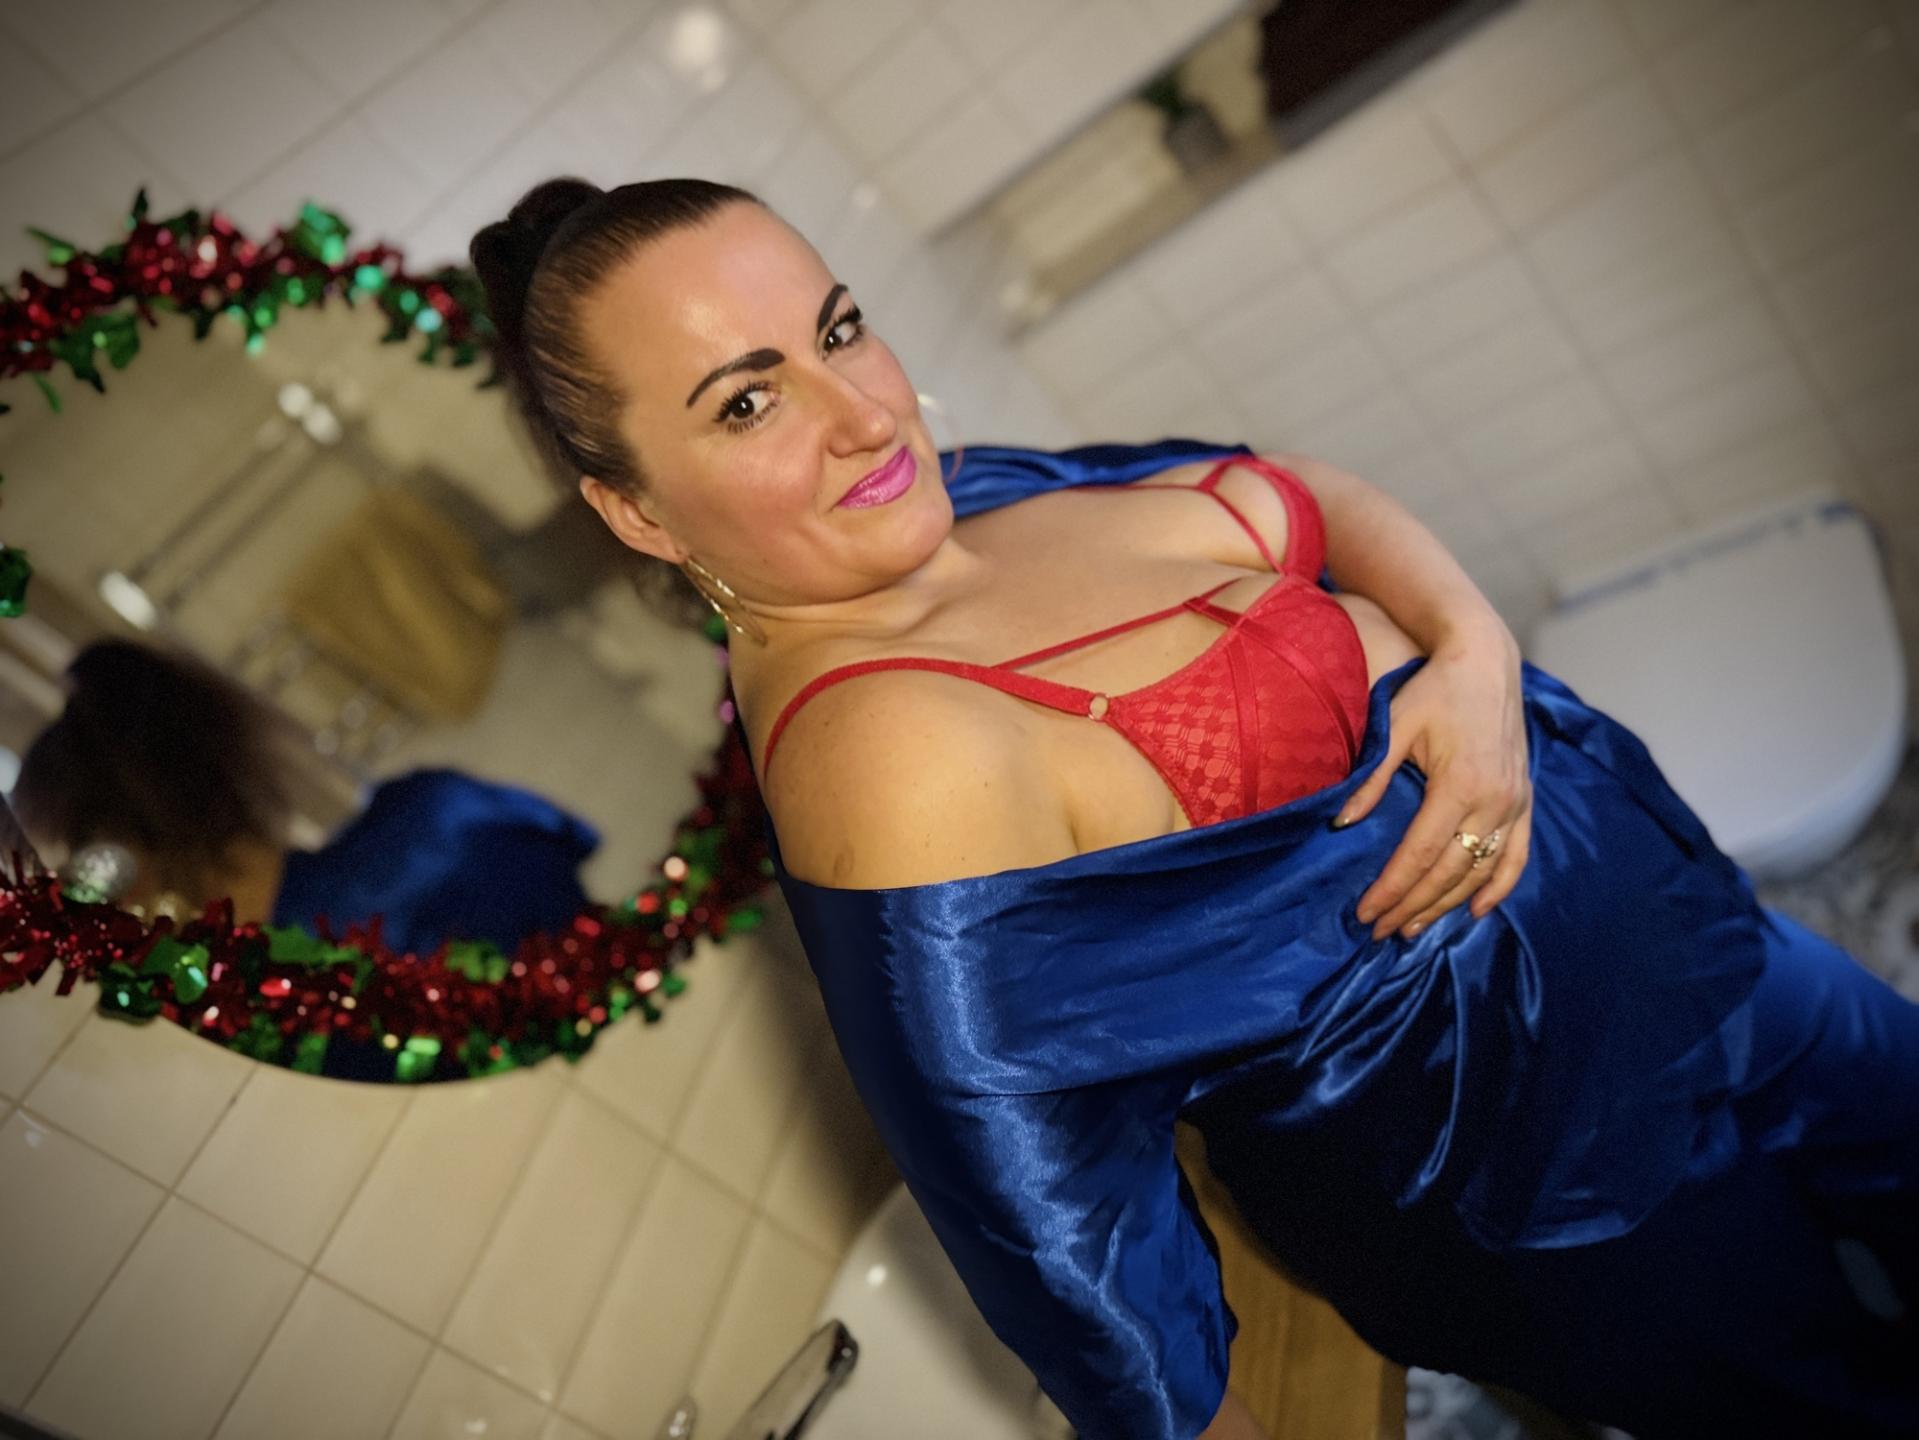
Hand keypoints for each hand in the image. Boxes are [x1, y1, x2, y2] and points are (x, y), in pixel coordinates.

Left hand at [1337, 627, 1531, 940]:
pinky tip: (1476, 910)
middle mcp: (1494, 801)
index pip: (1418, 855)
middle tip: (1380, 931)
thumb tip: (1340, 823)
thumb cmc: (1433, 690)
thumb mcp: (1396, 726)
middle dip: (1412, 906)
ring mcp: (1515, 803)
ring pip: (1481, 871)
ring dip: (1447, 905)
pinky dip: (1498, 886)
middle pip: (1449, 872)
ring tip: (1413, 928)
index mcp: (1459, 785)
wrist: (1486, 661)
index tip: (1365, 914)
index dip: (1391, 890)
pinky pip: (1516, 856)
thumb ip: (1371, 778)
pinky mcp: (1525, 800)